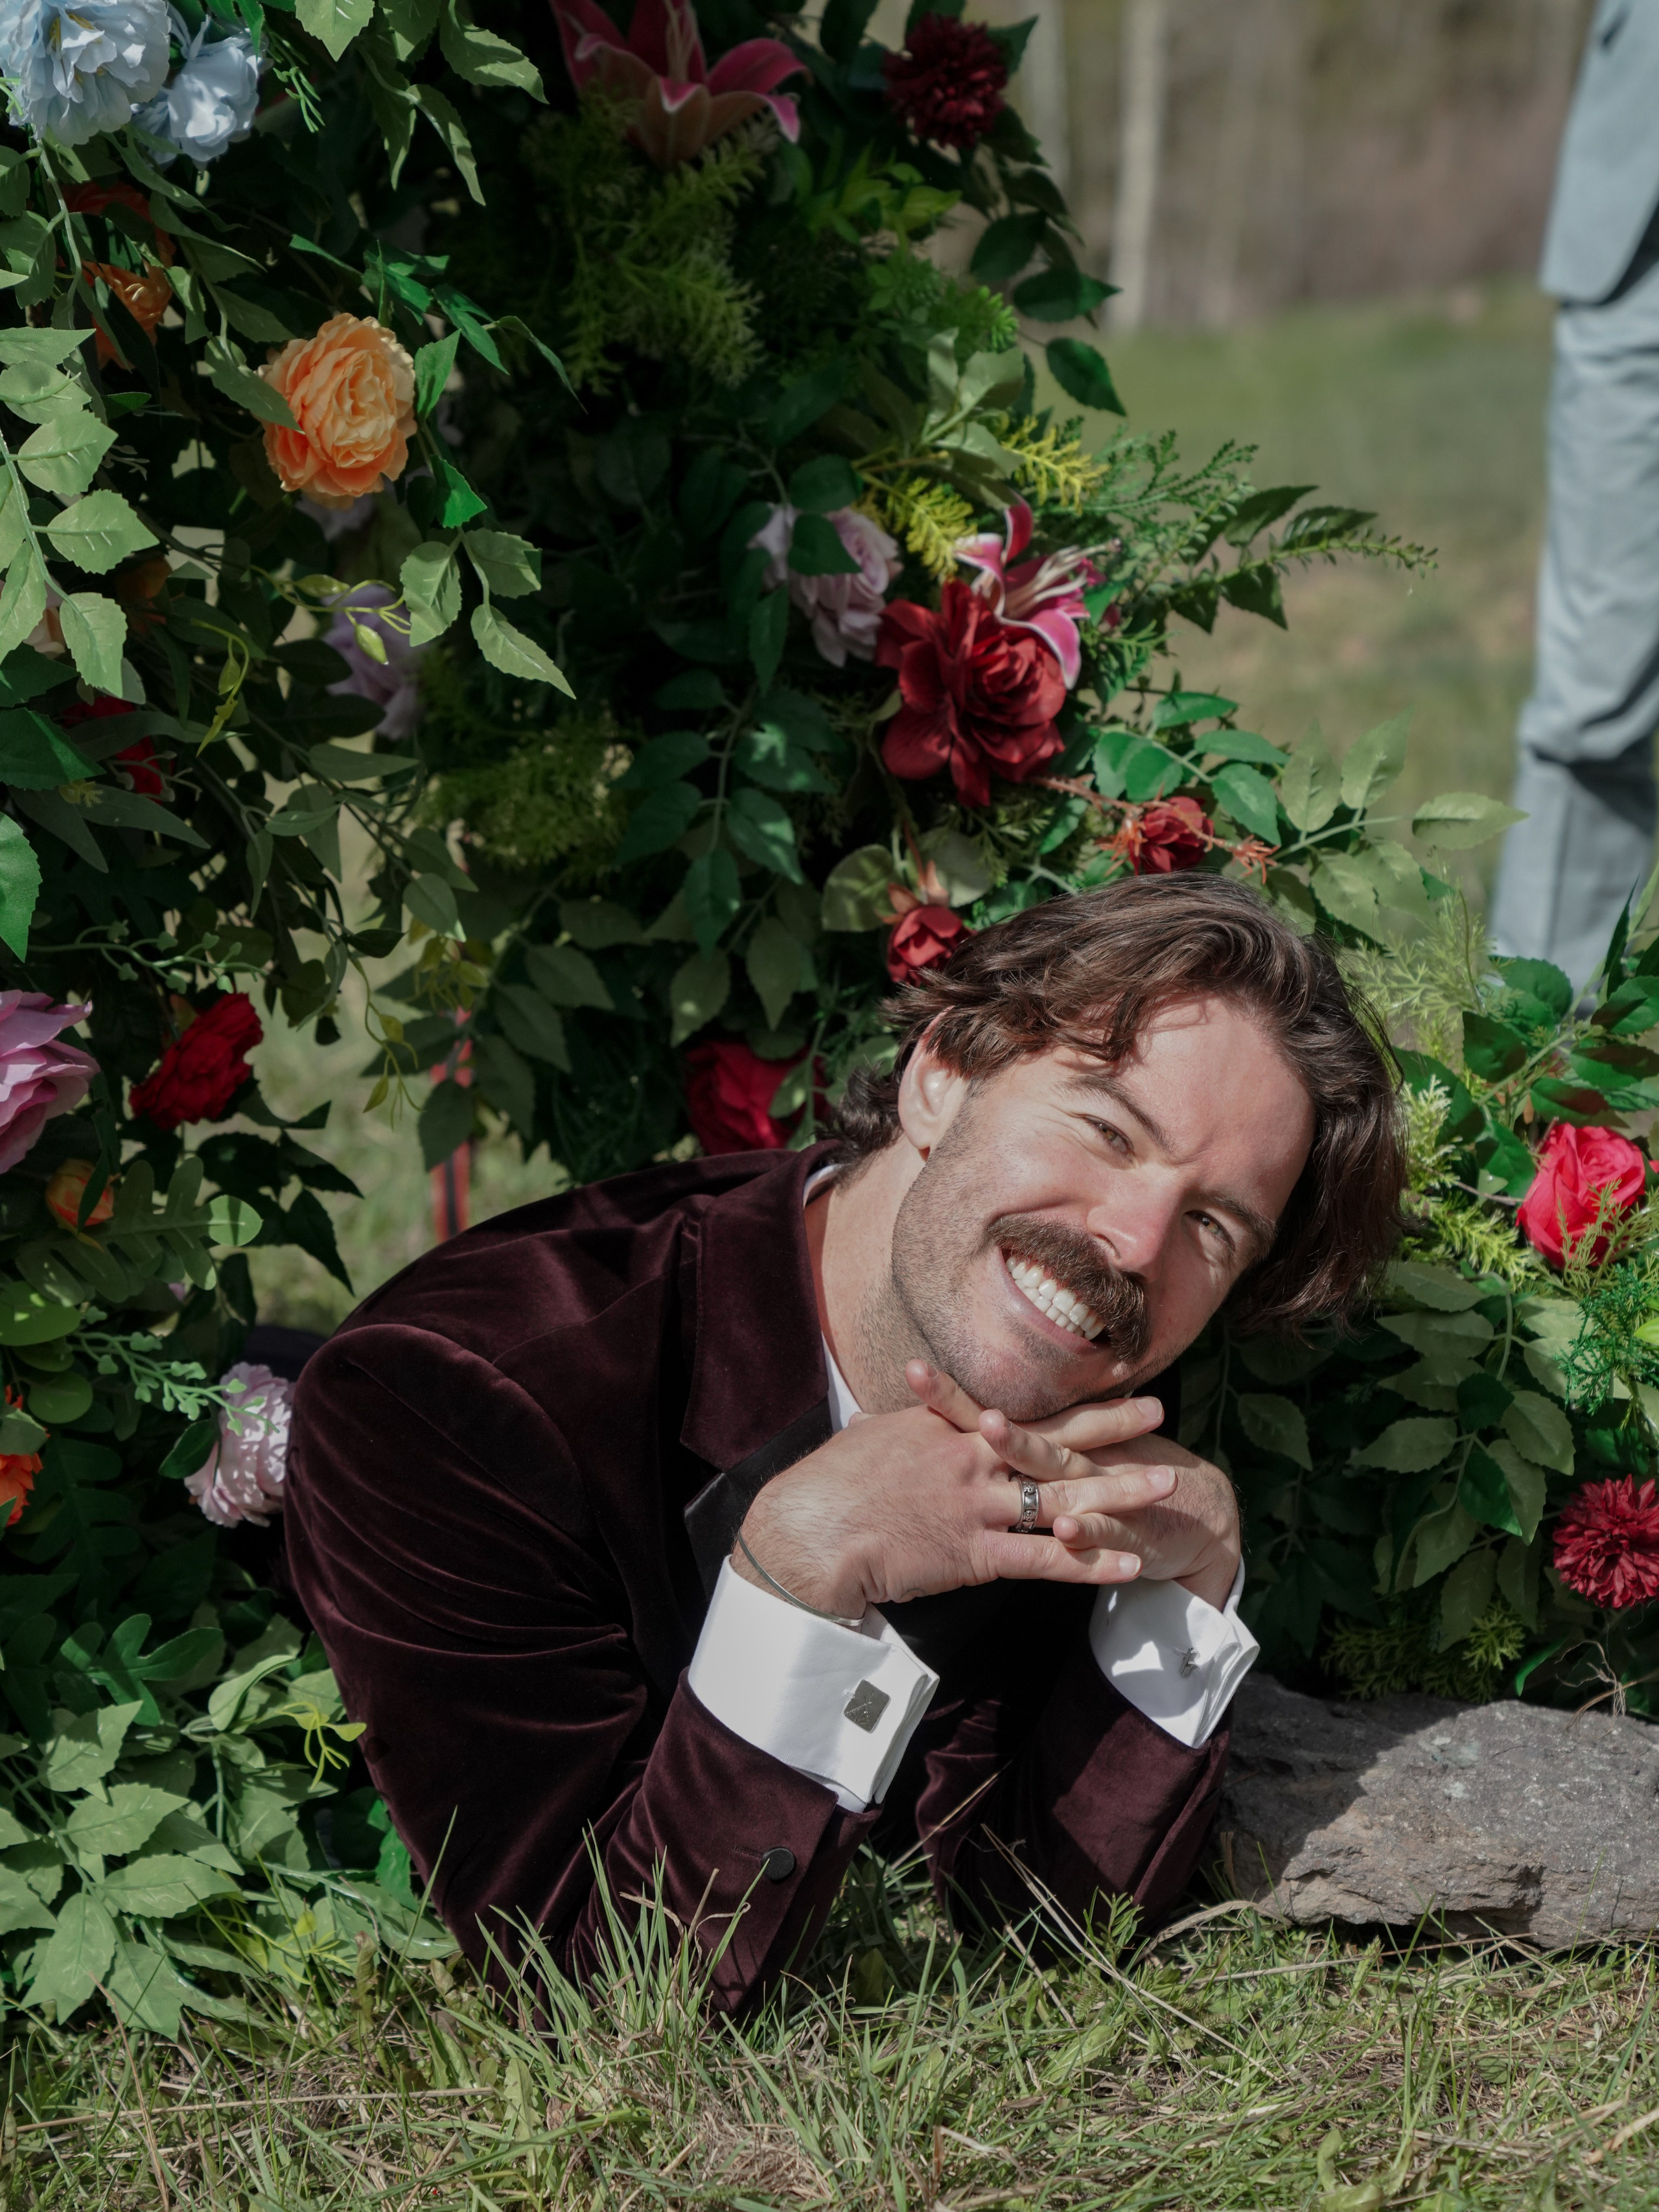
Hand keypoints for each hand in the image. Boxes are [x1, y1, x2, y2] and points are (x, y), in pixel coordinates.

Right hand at [733, 1371, 1177, 1619]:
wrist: (811, 1531)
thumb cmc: (829, 1487)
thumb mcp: (869, 1441)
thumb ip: (899, 1430)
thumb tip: (891, 1418)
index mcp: (948, 1427)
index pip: (1023, 1409)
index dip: (1068, 1398)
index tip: (1110, 1385)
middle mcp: (972, 1458)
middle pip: (1055, 1440)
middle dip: (1112, 1428)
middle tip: (1161, 1415)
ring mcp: (978, 1505)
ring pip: (1062, 1494)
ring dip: (1118, 1492)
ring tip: (1167, 1485)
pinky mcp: (975, 1553)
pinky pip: (1046, 1559)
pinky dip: (1090, 1562)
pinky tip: (1130, 1565)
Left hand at [959, 1376, 1240, 1610]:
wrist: (1190, 1513)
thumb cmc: (1104, 1487)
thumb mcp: (1050, 1467)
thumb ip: (994, 1459)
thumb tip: (931, 1443)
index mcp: (1043, 1446)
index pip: (986, 1418)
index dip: (950, 1398)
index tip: (911, 1370)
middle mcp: (1067, 1461)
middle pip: (1023, 1439)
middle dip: (997, 1424)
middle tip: (969, 1406)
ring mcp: (1095, 1494)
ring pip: (1059, 1478)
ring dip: (1033, 1459)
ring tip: (998, 1437)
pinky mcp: (1122, 1533)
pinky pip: (1098, 1533)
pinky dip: (1083, 1532)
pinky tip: (1064, 1528)